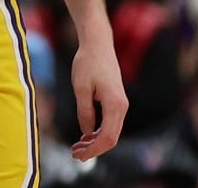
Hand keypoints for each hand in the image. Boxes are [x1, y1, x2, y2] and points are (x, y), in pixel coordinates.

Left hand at [70, 30, 129, 159]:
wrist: (98, 43)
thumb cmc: (87, 62)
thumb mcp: (80, 87)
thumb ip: (84, 111)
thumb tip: (87, 133)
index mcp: (114, 104)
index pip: (106, 137)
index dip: (93, 150)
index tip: (77, 155)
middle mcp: (122, 106)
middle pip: (111, 138)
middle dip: (94, 149)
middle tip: (75, 154)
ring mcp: (121, 104)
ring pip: (111, 132)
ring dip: (95, 142)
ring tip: (77, 147)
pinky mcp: (116, 100)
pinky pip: (110, 123)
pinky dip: (98, 132)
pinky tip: (85, 135)